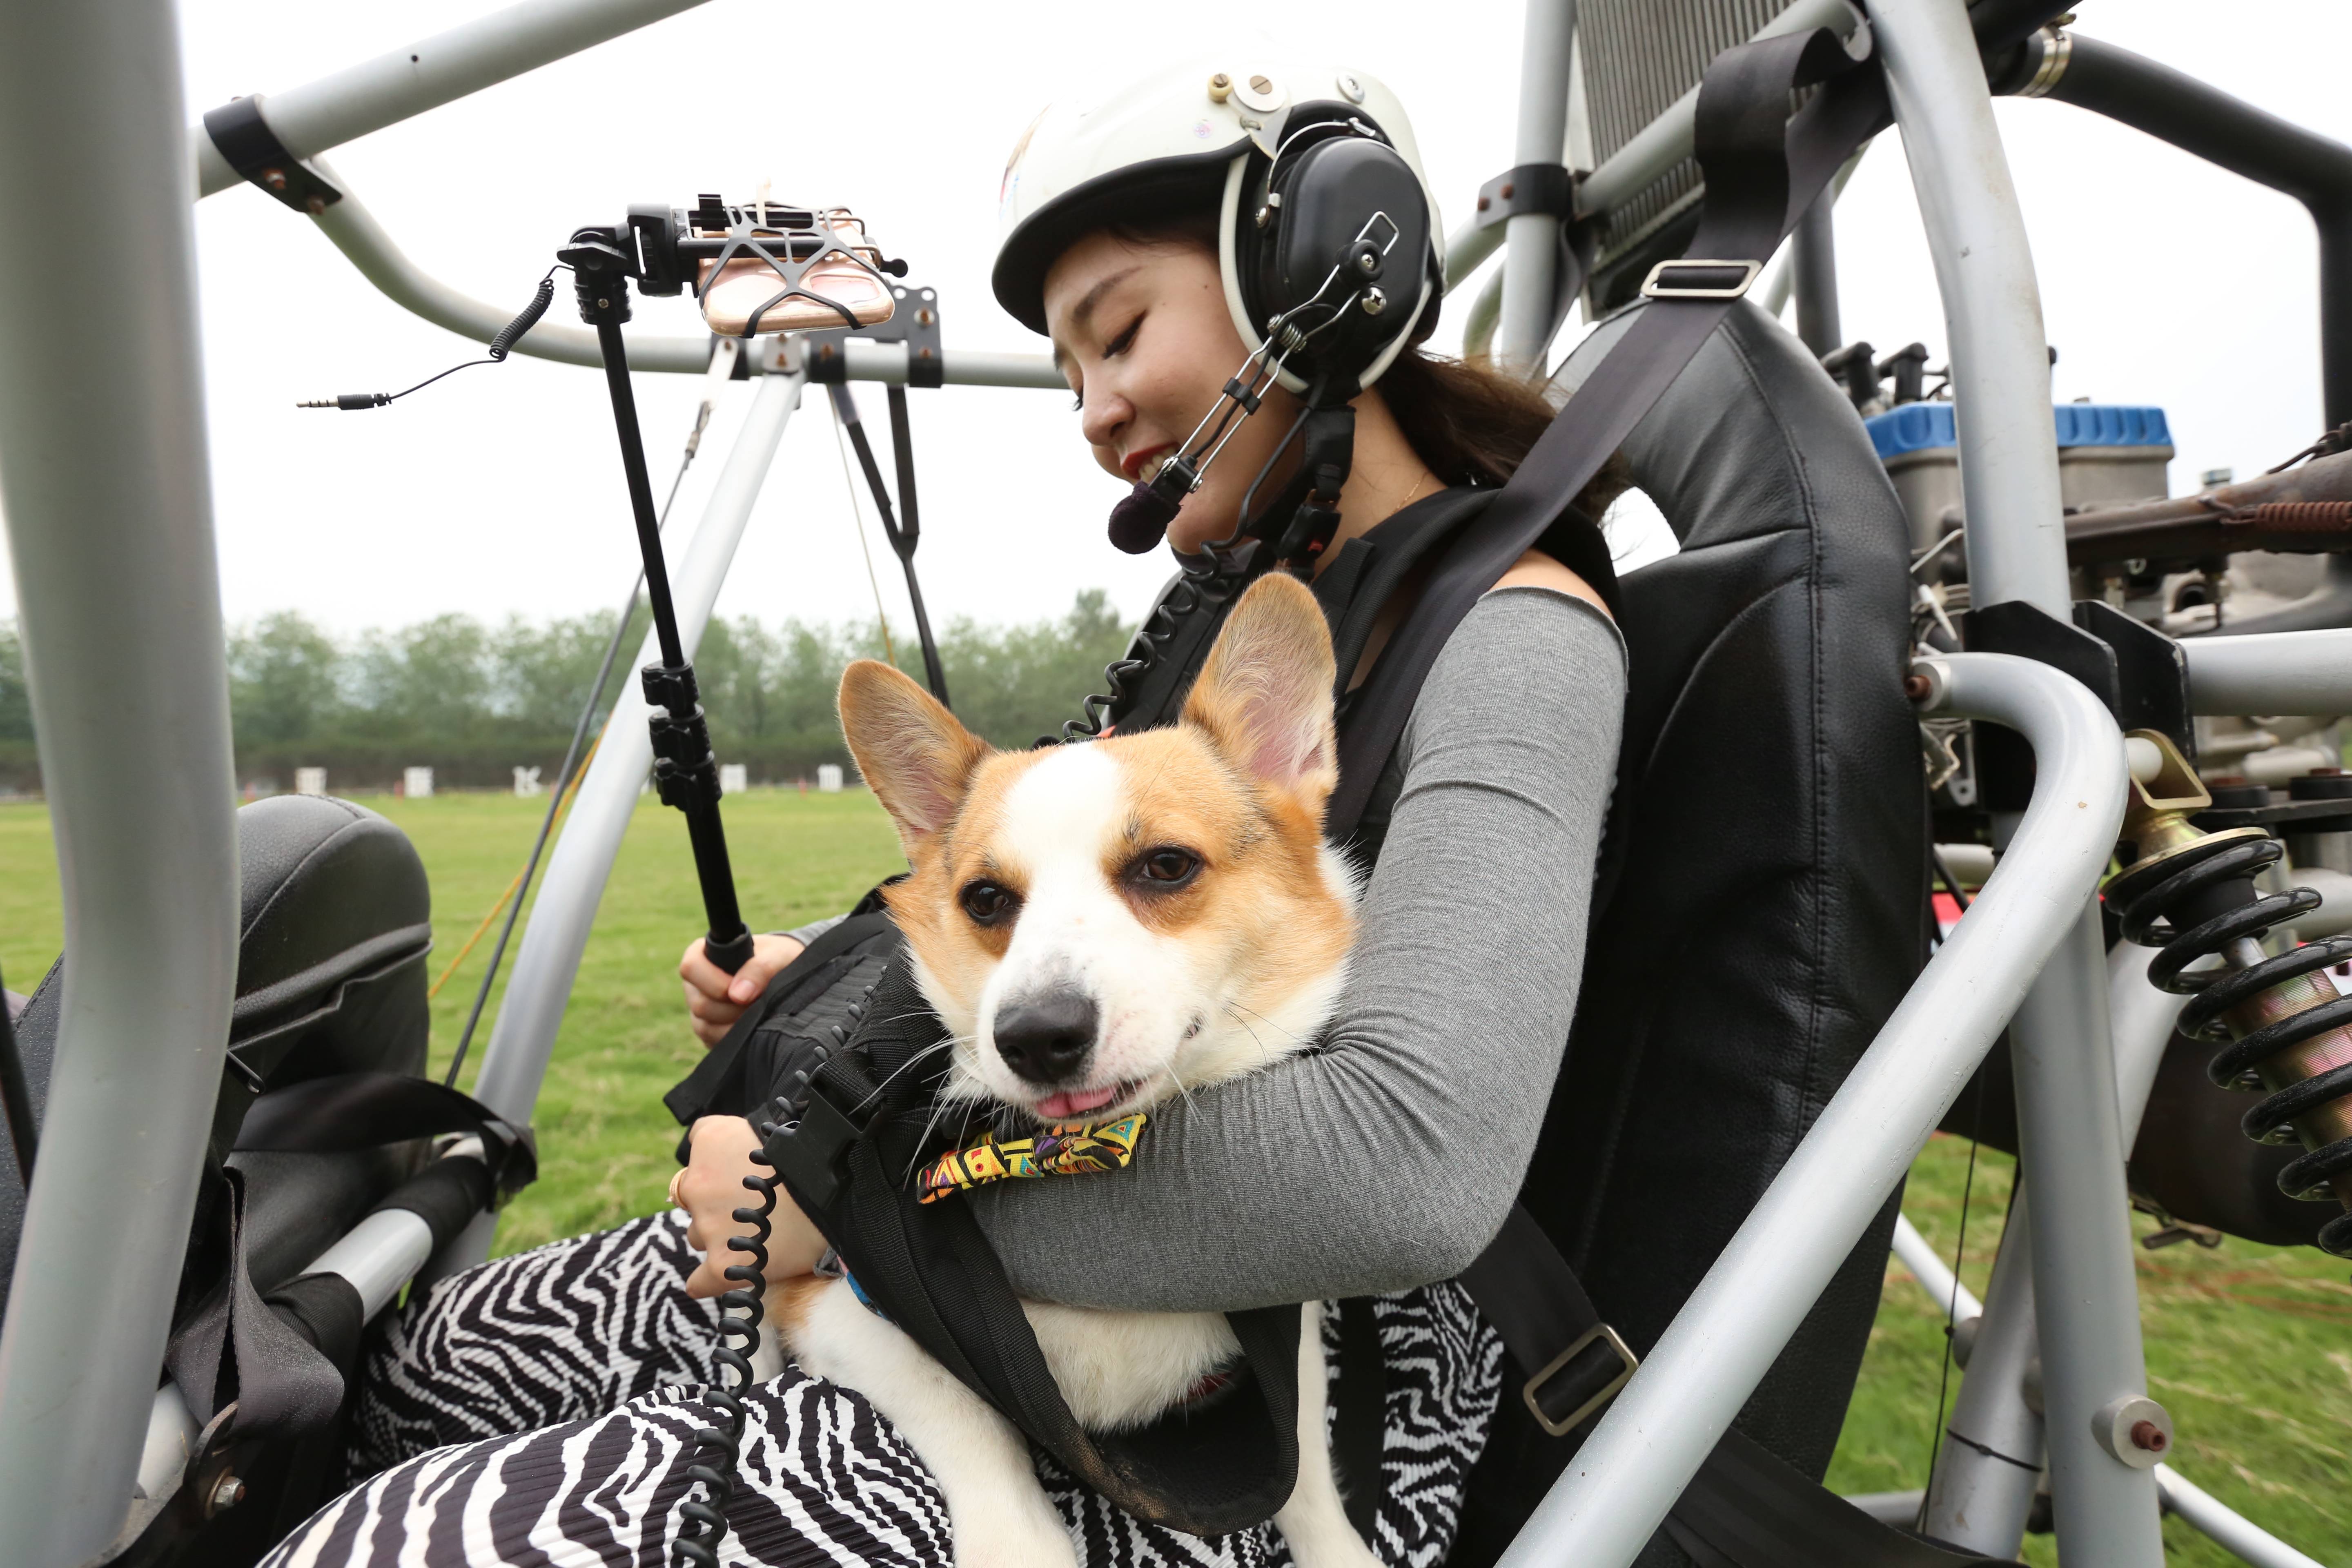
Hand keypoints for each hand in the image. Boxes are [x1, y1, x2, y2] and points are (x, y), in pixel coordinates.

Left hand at [674, 1115, 828, 1298]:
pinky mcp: (720, 1265)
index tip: (740, 1185)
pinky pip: (699, 1282)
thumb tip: (729, 1156)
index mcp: (709, 1143)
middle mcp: (697, 1185)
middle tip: (757, 1208)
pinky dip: (708, 1280)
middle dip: (719, 1206)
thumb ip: (732, 1134)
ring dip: (720, 1237)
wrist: (835, 1189)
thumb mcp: (766, 1127)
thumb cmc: (810, 1155)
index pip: (698, 1163)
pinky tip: (728, 1272)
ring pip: (700, 1238)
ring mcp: (707, 1227)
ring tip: (760, 1234)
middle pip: (696, 1203)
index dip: (720, 1178)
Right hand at [680, 931, 804, 1046]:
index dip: (714, 982)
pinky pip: (713, 1041)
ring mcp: (700, 1009)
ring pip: (704, 1027)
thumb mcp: (776, 956)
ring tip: (759, 1013)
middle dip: (732, 1008)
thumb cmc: (777, 959)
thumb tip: (738, 995)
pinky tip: (753, 1028)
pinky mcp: (709, 1031)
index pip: (691, 967)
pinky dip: (735, 1038)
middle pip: (700, 1003)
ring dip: (735, 1024)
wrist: (785, 977)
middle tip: (758, 1003)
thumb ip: (760, 968)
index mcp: (704, 956)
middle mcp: (696, 984)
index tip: (742, 990)